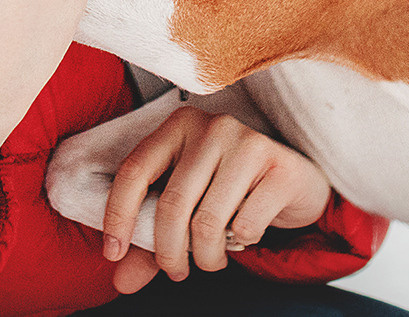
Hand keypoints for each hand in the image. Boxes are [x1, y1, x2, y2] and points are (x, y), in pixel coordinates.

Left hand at [101, 105, 331, 292]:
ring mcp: (248, 143)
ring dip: (206, 257)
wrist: (295, 180)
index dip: (117, 216)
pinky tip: (245, 234)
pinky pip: (245, 226)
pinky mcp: (279, 166)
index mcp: (178, 126)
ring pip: (207, 222)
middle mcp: (212, 127)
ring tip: (211, 260)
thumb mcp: (187, 204)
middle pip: (171, 204)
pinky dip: (240, 244)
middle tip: (175, 272)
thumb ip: (152, 238)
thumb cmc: (230, 191)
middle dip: (168, 253)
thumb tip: (122, 282)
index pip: (134, 171)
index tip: (113, 254)